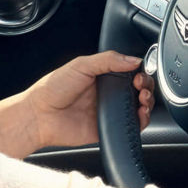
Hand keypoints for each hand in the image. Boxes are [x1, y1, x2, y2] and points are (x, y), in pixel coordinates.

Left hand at [24, 51, 152, 149]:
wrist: (40, 116)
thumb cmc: (53, 89)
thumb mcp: (81, 65)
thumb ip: (108, 60)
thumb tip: (134, 59)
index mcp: (102, 76)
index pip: (130, 72)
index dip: (140, 72)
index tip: (139, 73)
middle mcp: (108, 93)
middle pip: (138, 89)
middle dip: (146, 87)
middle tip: (140, 86)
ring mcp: (109, 111)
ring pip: (138, 107)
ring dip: (147, 103)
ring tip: (142, 99)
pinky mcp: (109, 128)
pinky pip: (131, 126)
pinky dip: (141, 121)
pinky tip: (140, 114)